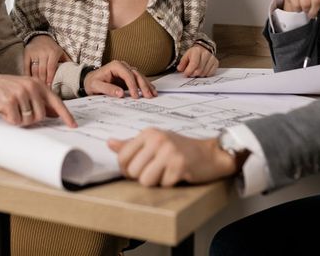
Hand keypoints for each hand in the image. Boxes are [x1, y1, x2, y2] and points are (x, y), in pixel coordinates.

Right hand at [0, 73, 75, 127]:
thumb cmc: (7, 88)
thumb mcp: (27, 90)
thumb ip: (41, 100)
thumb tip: (55, 114)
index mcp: (39, 84)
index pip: (56, 101)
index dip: (65, 115)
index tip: (72, 125)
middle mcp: (32, 87)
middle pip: (41, 116)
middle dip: (31, 119)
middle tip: (20, 112)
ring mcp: (21, 93)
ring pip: (28, 120)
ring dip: (19, 120)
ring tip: (12, 109)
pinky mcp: (10, 101)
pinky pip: (16, 121)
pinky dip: (10, 120)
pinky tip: (4, 111)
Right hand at [24, 35, 70, 85]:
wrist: (39, 37)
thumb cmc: (52, 47)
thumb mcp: (61, 52)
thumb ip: (66, 61)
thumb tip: (73, 72)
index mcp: (53, 52)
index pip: (51, 68)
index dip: (50, 78)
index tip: (50, 87)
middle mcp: (44, 52)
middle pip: (42, 70)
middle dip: (43, 81)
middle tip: (44, 90)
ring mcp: (34, 53)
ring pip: (34, 70)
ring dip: (36, 80)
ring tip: (38, 87)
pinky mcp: (27, 54)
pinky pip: (26, 67)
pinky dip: (27, 75)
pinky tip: (30, 81)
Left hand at [83, 61, 157, 98]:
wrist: (89, 81)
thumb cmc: (92, 82)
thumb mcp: (96, 86)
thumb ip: (108, 89)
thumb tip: (120, 94)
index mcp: (115, 65)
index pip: (128, 75)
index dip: (133, 85)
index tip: (135, 96)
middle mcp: (122, 65)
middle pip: (136, 74)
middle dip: (143, 85)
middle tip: (148, 96)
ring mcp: (126, 70)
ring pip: (140, 76)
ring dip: (147, 85)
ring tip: (153, 94)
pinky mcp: (128, 76)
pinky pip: (138, 80)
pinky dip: (145, 85)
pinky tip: (151, 90)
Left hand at [108, 128, 236, 186]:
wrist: (210, 154)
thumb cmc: (180, 148)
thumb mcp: (154, 141)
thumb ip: (131, 144)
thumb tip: (109, 143)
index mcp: (148, 133)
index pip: (123, 156)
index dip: (127, 169)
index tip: (137, 170)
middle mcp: (157, 140)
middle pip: (133, 171)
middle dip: (143, 177)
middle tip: (156, 171)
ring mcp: (168, 152)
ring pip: (145, 181)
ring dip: (156, 182)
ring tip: (166, 173)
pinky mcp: (179, 165)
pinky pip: (163, 185)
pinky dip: (170, 184)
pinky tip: (178, 175)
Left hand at [177, 44, 217, 76]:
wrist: (203, 49)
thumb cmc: (193, 54)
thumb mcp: (185, 56)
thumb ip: (182, 63)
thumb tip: (180, 69)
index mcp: (197, 51)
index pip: (194, 64)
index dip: (189, 71)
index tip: (185, 74)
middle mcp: (206, 53)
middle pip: (199, 70)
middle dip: (193, 74)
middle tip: (190, 74)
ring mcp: (212, 58)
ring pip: (205, 73)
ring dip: (199, 75)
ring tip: (195, 72)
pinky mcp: (216, 62)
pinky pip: (210, 73)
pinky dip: (205, 74)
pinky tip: (202, 71)